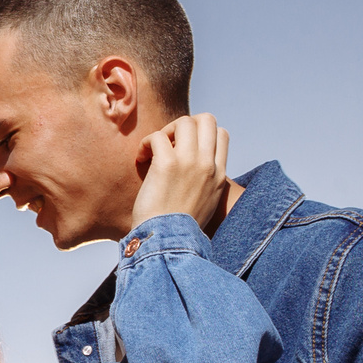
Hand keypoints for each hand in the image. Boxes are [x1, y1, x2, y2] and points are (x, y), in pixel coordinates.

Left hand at [130, 113, 229, 231]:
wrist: (167, 243)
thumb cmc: (178, 228)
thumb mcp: (205, 203)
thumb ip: (204, 182)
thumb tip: (191, 169)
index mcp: (219, 174)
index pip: (221, 134)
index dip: (201, 135)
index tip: (183, 150)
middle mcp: (208, 165)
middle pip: (207, 119)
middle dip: (185, 125)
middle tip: (169, 143)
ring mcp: (189, 162)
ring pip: (185, 121)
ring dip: (166, 131)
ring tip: (154, 151)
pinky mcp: (167, 164)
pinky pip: (158, 136)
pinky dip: (147, 143)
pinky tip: (141, 159)